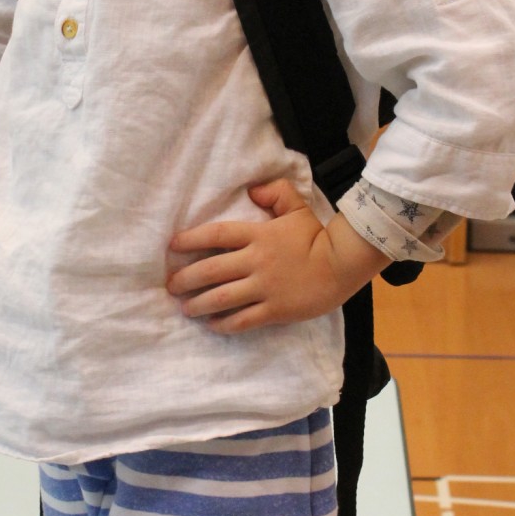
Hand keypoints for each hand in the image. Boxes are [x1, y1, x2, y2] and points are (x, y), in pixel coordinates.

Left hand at [167, 178, 389, 334]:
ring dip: (198, 304)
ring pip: (222, 297)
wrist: (343, 264)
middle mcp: (256, 261)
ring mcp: (265, 287)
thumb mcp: (297, 206)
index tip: (173, 246)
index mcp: (258, 234)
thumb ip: (274, 193)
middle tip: (171, 285)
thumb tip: (252, 191)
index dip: (191, 240)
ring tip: (185, 308)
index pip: (216, 235)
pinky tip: (212, 324)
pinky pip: (243, 319)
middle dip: (186, 279)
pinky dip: (224, 323)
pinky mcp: (275, 310)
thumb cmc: (318, 236)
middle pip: (211, 270)